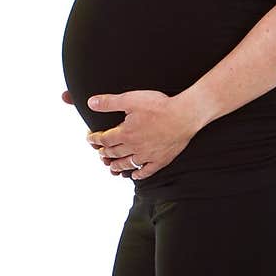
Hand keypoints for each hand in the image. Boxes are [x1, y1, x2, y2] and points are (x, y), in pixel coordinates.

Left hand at [85, 90, 199, 179]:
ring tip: (112, 167)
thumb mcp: (130, 99)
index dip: (95, 140)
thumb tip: (91, 102)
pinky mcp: (161, 160)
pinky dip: (139, 174)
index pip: (104, 140)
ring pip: (128, 164)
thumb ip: (109, 102)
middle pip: (114, 153)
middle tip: (100, 154)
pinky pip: (147, 171)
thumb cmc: (159, 106)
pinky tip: (135, 176)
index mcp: (125, 133)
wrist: (184, 115)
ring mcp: (147, 155)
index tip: (90, 139)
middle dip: (104, 154)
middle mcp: (134, 147)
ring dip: (117, 166)